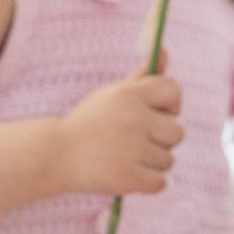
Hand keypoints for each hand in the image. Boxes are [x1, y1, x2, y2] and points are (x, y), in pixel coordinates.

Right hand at [54, 55, 183, 196]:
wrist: (55, 155)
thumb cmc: (90, 123)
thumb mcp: (112, 95)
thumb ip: (142, 77)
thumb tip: (164, 49)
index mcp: (129, 94)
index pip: (174, 90)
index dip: (170, 106)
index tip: (155, 115)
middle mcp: (133, 118)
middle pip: (177, 132)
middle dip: (161, 140)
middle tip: (132, 141)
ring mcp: (132, 149)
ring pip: (168, 160)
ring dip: (150, 163)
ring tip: (122, 157)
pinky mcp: (129, 177)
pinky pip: (160, 183)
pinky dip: (146, 183)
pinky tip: (124, 174)